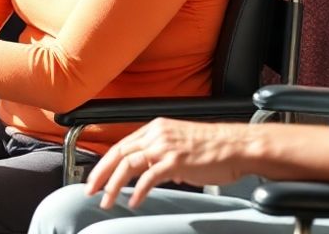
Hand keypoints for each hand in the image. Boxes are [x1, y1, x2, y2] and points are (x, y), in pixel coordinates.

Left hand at [86, 119, 250, 208]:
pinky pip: (149, 177)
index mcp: (156, 128)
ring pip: (128, 164)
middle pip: (118, 153)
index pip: (121, 145)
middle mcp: (157, 134)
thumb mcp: (181, 145)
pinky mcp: (176, 161)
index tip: (95, 178)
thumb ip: (164, 155)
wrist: (238, 146)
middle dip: (100, 174)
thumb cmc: (215, 148)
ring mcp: (165, 146)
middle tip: (90, 190)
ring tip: (108, 200)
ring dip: (114, 185)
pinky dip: (138, 190)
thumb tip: (153, 172)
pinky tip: (134, 201)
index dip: (105, 163)